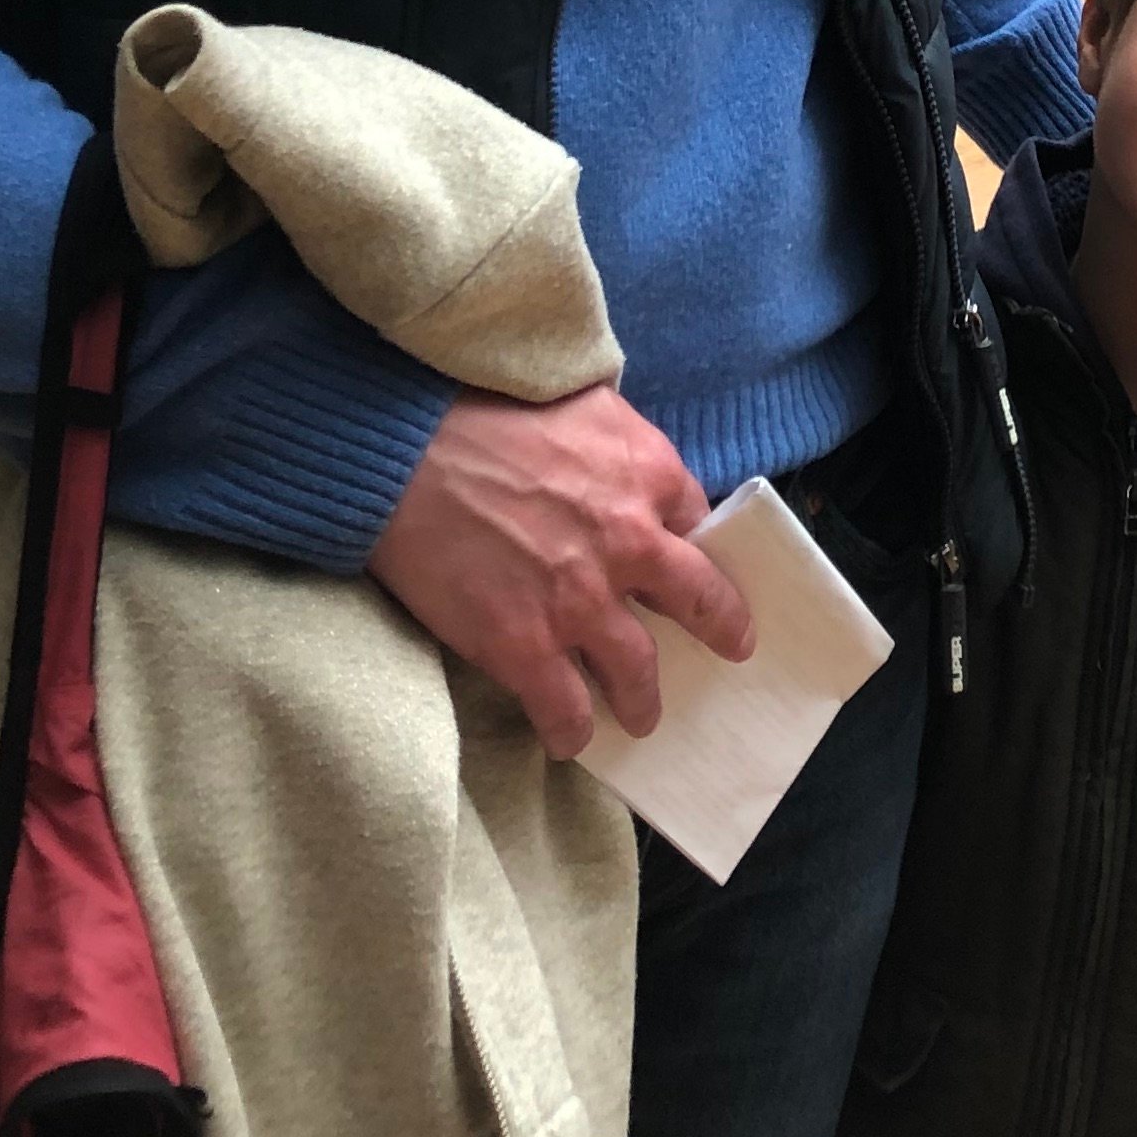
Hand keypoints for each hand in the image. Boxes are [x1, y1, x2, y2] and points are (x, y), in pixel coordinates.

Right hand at [368, 382, 754, 758]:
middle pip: (698, 603)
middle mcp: (631, 544)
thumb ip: (624, 443)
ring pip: (637, 671)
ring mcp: (581, 603)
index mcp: (650, 475)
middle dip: (719, 630)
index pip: (699, 523)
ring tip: (641, 716)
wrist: (406, 449)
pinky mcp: (525, 647)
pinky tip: (569, 738)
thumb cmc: (488, 408)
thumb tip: (637, 471)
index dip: (696, 549)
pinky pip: (565, 710)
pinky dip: (571, 731)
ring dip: (642, 699)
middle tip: (730, 649)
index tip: (696, 568)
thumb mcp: (586, 399)